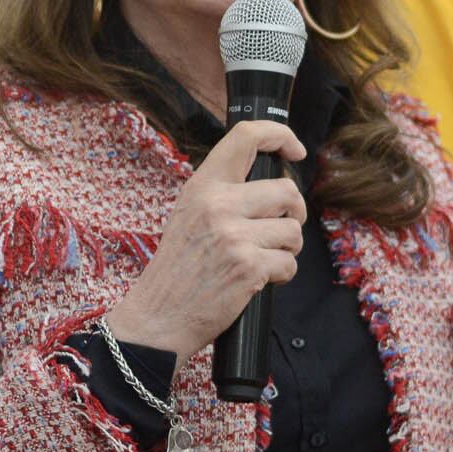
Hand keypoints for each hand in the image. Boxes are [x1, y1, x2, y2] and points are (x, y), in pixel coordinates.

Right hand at [107, 121, 307, 364]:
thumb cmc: (176, 268)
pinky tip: (256, 280)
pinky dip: (280, 275)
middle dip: (293, 214)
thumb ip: (223, 193)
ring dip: (286, 249)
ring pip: (294, 231)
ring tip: (259, 258)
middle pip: (288, 191)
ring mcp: (235, 236)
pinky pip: (289, 263)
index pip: (246, 137)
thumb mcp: (189, 214)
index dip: (280, 135)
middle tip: (277, 230)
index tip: (295, 149)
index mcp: (202, 186)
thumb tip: (271, 182)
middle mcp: (218, 205)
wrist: (158, 316)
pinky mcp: (249, 267)